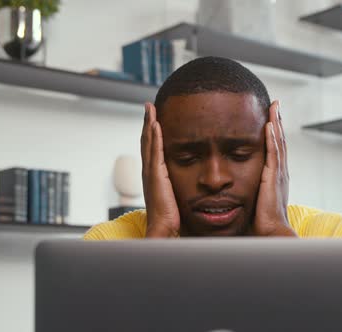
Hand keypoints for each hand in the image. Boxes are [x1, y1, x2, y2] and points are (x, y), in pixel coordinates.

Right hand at [141, 103, 180, 237]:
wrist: (163, 232)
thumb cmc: (172, 220)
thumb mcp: (177, 199)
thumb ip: (180, 190)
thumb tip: (194, 186)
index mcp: (155, 177)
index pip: (153, 150)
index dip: (152, 134)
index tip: (154, 119)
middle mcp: (150, 173)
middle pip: (147, 142)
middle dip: (147, 123)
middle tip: (149, 106)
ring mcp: (151, 174)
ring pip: (149, 143)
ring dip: (148, 124)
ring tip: (150, 108)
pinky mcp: (155, 176)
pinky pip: (155, 152)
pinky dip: (154, 137)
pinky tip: (155, 124)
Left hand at [252, 101, 295, 236]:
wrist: (271, 234)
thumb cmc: (260, 224)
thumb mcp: (253, 203)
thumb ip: (247, 193)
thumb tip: (232, 191)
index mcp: (275, 178)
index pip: (275, 151)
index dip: (274, 134)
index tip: (271, 119)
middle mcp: (280, 173)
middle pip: (280, 141)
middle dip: (277, 122)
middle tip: (275, 105)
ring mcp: (278, 174)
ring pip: (278, 143)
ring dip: (276, 123)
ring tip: (274, 107)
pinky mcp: (273, 177)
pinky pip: (274, 153)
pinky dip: (273, 138)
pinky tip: (270, 125)